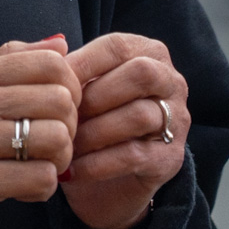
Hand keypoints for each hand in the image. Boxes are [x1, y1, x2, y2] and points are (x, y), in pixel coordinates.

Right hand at [0, 36, 80, 228]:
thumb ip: (6, 64)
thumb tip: (58, 43)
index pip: (51, 63)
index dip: (70, 87)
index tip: (58, 109)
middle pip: (62, 100)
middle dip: (69, 127)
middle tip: (50, 145)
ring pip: (58, 139)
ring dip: (58, 160)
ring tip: (36, 167)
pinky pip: (42, 179)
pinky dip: (41, 189)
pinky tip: (20, 190)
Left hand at [62, 31, 189, 228]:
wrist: (106, 182)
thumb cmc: (88, 117)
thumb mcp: (79, 87)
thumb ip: (67, 66)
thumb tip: (51, 46)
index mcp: (149, 53)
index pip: (118, 46)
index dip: (83, 61)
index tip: (52, 80)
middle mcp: (171, 82)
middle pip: (140, 74)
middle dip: (94, 95)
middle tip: (61, 115)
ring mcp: (177, 121)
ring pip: (139, 115)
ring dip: (93, 131)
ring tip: (62, 144)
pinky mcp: (170, 159)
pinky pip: (134, 155)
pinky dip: (97, 162)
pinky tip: (71, 169)